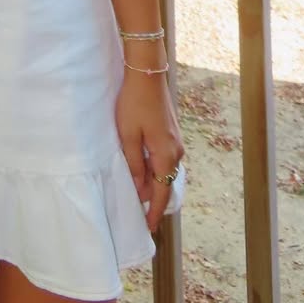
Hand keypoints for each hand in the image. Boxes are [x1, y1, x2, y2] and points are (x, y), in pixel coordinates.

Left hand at [115, 71, 183, 232]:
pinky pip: (163, 158)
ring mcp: (175, 142)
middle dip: (151, 197)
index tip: (149, 228)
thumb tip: (139, 188)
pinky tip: (141, 166)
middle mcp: (176, 152)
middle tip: (137, 210)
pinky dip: (153, 167)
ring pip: (163, 170)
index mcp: (166, 155)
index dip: (155, 212)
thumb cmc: (134, 103)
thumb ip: (133, 163)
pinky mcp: (170, 133)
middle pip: (164, 182)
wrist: (147, 74)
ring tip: (136, 190)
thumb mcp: (128, 135)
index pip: (161, 193)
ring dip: (151, 180)